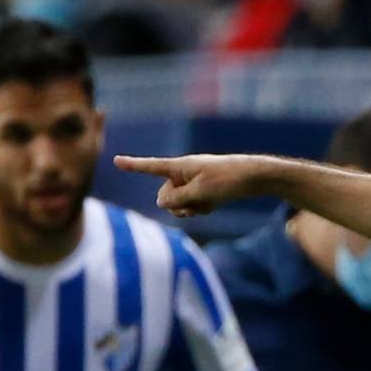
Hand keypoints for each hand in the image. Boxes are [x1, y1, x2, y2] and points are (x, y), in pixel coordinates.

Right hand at [114, 153, 274, 217]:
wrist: (255, 177)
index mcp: (180, 166)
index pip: (151, 166)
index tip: (116, 160)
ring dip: (188, 209)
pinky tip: (213, 206)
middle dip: (175, 205)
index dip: (133, 165)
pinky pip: (191, 204)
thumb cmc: (228, 180)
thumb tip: (161, 203)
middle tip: (194, 205)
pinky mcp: (202, 189)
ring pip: (177, 203)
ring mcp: (192, 181)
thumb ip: (177, 199)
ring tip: (207, 205)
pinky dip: (199, 209)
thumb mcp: (200, 193)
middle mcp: (183, 172)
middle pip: (163, 195)